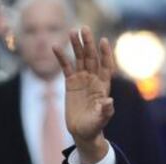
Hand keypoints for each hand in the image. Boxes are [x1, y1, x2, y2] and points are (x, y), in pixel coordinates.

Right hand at [52, 26, 114, 163]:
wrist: (83, 132)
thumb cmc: (94, 126)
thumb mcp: (100, 120)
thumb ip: (105, 111)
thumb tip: (110, 101)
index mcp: (103, 86)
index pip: (106, 66)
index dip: (106, 54)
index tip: (103, 41)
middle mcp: (94, 80)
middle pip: (92, 58)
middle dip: (89, 44)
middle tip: (84, 29)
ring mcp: (82, 80)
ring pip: (79, 59)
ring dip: (76, 46)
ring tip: (72, 32)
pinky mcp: (71, 83)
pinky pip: (66, 67)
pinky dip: (62, 57)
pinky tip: (56, 46)